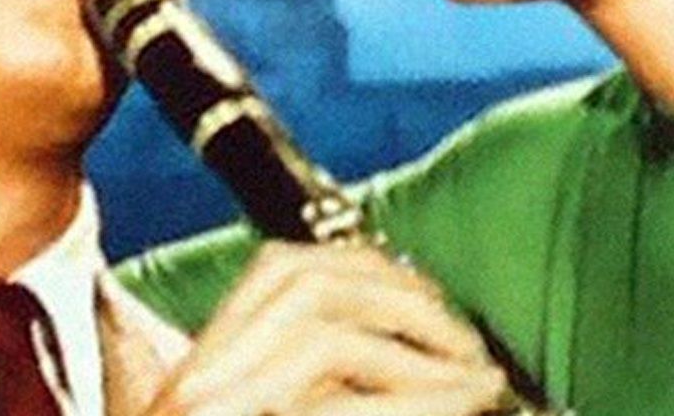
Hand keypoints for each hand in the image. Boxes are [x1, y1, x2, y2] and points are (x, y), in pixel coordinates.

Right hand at [146, 242, 507, 415]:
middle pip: (302, 279)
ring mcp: (205, 407)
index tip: (439, 308)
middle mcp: (192, 387)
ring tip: (480, 383)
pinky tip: (471, 400)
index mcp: (201, 379)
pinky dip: (424, 399)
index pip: (281, 271)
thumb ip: (340, 388)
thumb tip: (449, 366)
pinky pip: (338, 404)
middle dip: (403, 297)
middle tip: (471, 346)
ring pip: (324, 330)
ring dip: (418, 347)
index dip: (373, 273)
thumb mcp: (295, 408)